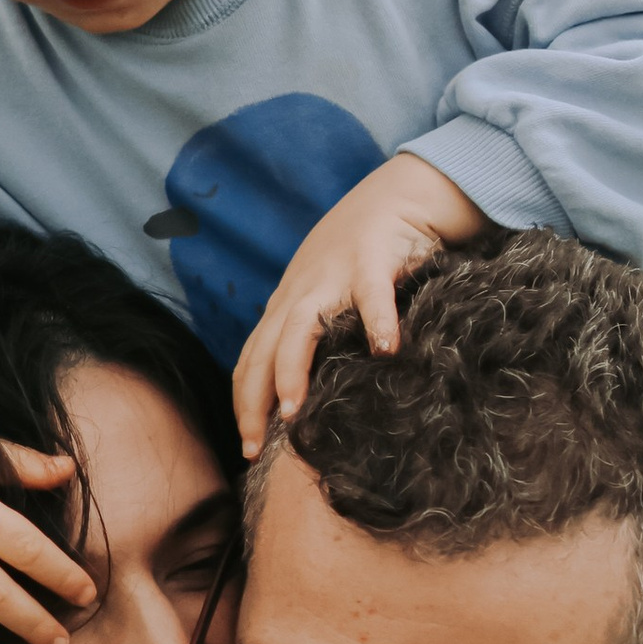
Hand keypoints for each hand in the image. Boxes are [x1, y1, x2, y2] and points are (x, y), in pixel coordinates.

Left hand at [234, 155, 489, 454]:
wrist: (397, 194)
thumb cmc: (362, 254)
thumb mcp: (326, 298)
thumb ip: (315, 338)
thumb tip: (306, 400)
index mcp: (286, 306)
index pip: (251, 361)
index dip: (245, 404)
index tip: (248, 449)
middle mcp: (300, 293)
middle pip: (263, 351)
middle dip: (254, 401)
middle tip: (255, 448)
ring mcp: (333, 276)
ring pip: (300, 327)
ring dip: (292, 368)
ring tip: (294, 410)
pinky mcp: (373, 259)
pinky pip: (373, 293)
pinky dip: (378, 319)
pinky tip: (386, 350)